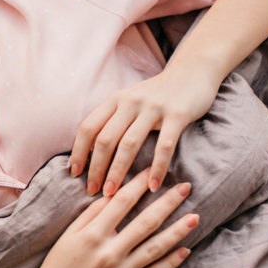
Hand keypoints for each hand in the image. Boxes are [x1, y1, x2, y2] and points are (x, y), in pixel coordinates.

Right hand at [18, 171, 196, 267]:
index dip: (139, 184)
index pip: (122, 203)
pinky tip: (185, 249)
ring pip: (155, 248)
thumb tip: (113, 194)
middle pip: (145, 223)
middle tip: (186, 188)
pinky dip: (170, 262)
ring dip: (177, 231)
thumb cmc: (57, 265)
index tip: (153, 171)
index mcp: (92, 235)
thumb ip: (92, 214)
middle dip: (168, 203)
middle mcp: (108, 253)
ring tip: (195, 217)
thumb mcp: (68, 234)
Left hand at [69, 64, 220, 195]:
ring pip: (129, 144)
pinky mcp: (177, 114)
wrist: (192, 73)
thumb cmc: (156, 95)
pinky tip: (152, 187)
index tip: (75, 174)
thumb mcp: (130, 101)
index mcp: (115, 99)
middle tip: (93, 191)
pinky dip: (157, 168)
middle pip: (105, 139)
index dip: (79, 151)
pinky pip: (164, 146)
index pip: (88, 126)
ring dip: (119, 172)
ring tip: (114, 194)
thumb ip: (112, 120)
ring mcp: (153, 107)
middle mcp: (130, 101)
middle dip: (96, 168)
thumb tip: (90, 150)